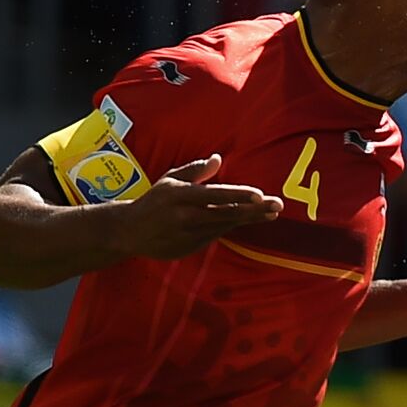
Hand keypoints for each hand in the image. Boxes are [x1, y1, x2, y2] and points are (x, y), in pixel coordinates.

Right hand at [116, 155, 282, 261]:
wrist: (128, 232)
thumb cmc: (153, 200)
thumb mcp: (170, 179)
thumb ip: (196, 170)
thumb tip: (218, 158)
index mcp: (181, 196)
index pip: (216, 195)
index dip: (239, 195)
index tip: (260, 194)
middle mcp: (186, 216)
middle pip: (226, 213)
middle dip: (255, 210)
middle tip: (277, 205)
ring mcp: (188, 234)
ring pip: (225, 225)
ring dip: (250, 219)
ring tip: (271, 213)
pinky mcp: (190, 248)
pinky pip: (216, 235)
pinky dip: (232, 227)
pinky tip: (249, 220)